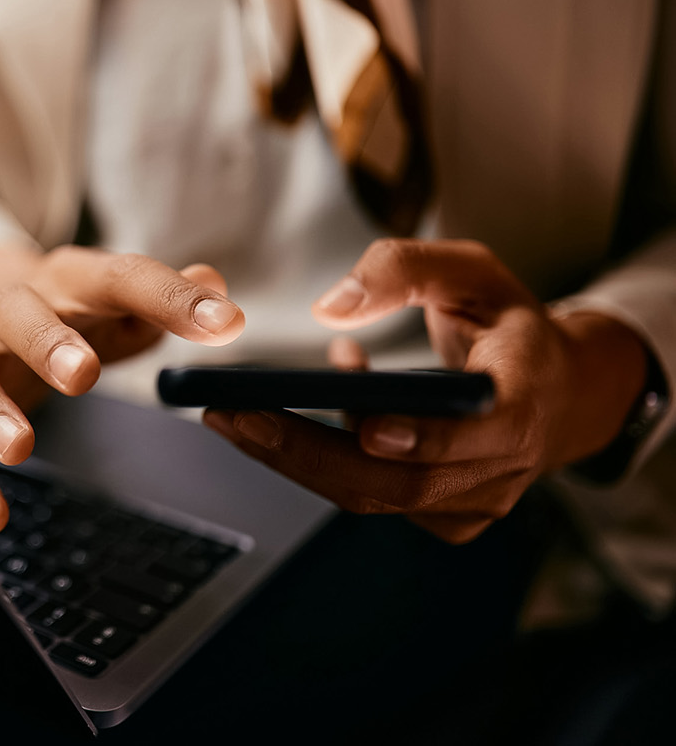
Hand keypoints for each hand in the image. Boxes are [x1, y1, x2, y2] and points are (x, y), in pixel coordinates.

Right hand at [0, 244, 244, 532]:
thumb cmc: (73, 310)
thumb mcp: (122, 300)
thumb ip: (168, 296)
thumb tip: (214, 282)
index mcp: (71, 280)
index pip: (119, 277)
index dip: (171, 298)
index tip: (224, 325)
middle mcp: (15, 307)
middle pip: (19, 312)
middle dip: (49, 342)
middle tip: (85, 375)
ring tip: (19, 449)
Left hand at [204, 238, 649, 543]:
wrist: (556, 388)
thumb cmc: (504, 320)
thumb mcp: (469, 269)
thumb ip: (402, 270)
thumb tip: (331, 308)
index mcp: (528, 397)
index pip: (487, 432)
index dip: (427, 437)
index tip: (367, 424)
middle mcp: (506, 464)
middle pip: (403, 480)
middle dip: (308, 450)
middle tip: (233, 415)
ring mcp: (475, 501)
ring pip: (375, 496)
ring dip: (296, 457)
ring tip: (229, 416)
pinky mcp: (444, 517)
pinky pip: (371, 496)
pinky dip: (319, 460)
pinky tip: (282, 418)